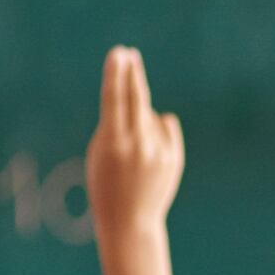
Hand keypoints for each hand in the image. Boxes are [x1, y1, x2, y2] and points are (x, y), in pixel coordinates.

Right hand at [85, 46, 182, 241]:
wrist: (130, 221)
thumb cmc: (106, 184)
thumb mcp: (100, 154)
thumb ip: (116, 125)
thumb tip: (142, 101)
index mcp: (113, 143)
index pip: (114, 100)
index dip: (115, 74)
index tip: (118, 53)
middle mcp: (138, 145)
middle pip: (137, 97)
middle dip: (132, 73)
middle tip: (129, 55)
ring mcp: (158, 151)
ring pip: (148, 115)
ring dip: (139, 122)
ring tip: (131, 151)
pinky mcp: (174, 157)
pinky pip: (165, 126)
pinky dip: (156, 130)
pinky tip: (148, 151)